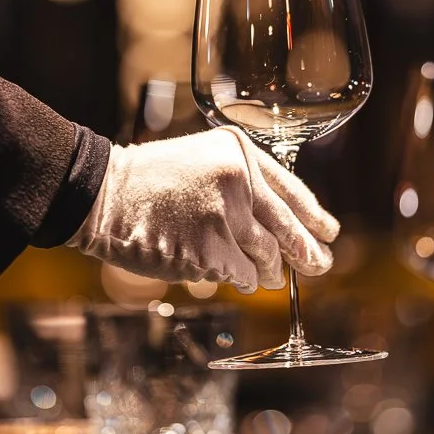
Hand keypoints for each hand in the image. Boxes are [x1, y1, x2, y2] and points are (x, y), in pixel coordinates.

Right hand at [67, 126, 339, 292]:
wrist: (104, 197)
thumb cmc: (149, 181)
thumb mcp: (202, 160)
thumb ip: (240, 182)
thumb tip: (282, 221)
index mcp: (240, 153)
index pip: (292, 190)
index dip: (314, 215)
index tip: (329, 231)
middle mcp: (240, 181)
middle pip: (287, 228)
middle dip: (308, 252)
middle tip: (321, 265)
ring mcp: (227, 217)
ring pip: (267, 257)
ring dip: (270, 270)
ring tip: (270, 276)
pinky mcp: (212, 251)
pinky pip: (241, 275)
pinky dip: (242, 279)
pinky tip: (239, 278)